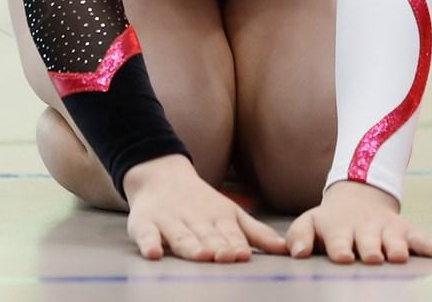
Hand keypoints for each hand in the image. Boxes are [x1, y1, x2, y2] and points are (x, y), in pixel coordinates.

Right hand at [124, 155, 289, 261]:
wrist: (160, 175)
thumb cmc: (201, 204)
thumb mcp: (231, 214)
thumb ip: (256, 233)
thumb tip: (286, 249)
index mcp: (217, 219)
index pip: (228, 235)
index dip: (234, 245)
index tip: (242, 255)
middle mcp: (194, 220)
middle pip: (205, 236)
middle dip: (214, 246)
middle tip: (222, 256)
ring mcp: (169, 221)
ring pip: (180, 236)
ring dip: (189, 245)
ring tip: (198, 254)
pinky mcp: (145, 223)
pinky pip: (146, 235)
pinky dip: (149, 243)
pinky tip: (153, 253)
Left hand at [285, 180, 431, 264]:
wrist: (357, 193)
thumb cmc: (330, 221)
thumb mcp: (309, 222)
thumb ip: (298, 237)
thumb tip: (295, 254)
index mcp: (340, 228)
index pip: (339, 240)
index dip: (340, 248)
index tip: (342, 257)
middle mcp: (365, 229)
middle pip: (369, 242)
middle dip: (371, 249)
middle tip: (373, 258)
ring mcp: (387, 230)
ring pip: (396, 240)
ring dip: (398, 247)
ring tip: (401, 257)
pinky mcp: (406, 230)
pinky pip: (424, 238)